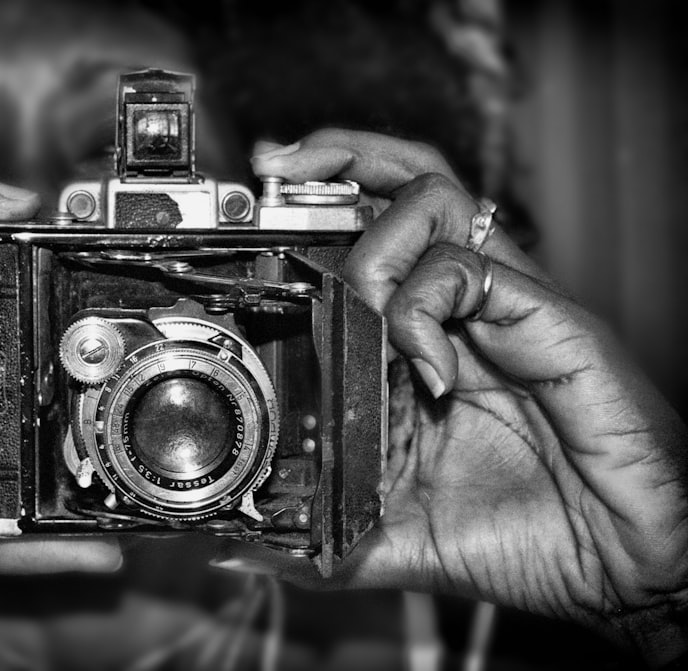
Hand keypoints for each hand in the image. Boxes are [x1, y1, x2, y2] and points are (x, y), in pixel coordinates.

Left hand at [248, 130, 687, 665]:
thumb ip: (323, 534)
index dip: (316, 210)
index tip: (258, 207)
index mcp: (426, 344)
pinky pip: (468, 270)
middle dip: (335, 159)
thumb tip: (246, 552)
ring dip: (373, 236)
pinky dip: (422, 310)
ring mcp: (502, 308)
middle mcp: (462, 311)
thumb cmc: (526, 537)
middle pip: (403, 185)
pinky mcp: (545, 320)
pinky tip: (427, 372)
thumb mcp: (395, 537)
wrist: (624, 566)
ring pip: (433, 203)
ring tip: (360, 299)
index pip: (370, 239)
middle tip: (281, 166)